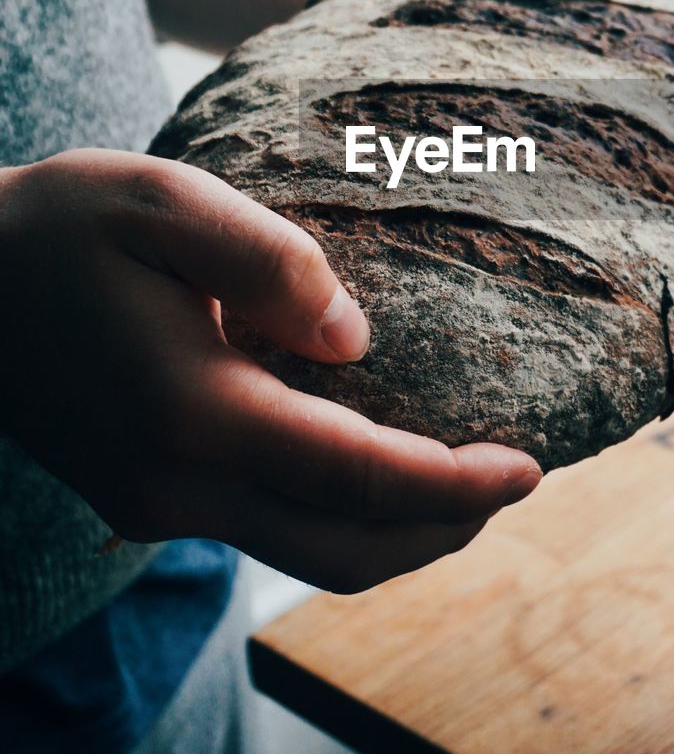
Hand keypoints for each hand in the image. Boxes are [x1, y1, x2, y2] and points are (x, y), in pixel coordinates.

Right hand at [0, 149, 540, 591]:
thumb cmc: (63, 226)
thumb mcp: (165, 200)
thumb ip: (269, 262)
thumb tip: (355, 339)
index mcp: (195, 412)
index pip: (359, 479)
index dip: (457, 484)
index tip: (529, 467)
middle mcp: (178, 483)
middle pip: (344, 550)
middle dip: (443, 529)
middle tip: (511, 482)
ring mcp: (158, 502)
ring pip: (307, 553)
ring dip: (395, 533)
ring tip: (460, 482)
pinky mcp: (148, 495)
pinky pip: (267, 528)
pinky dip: (340, 515)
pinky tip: (370, 464)